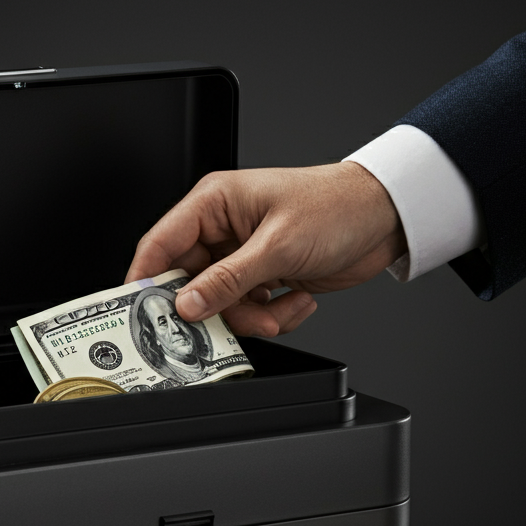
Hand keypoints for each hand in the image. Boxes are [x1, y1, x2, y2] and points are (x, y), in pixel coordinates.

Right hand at [125, 161, 405, 336]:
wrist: (386, 218)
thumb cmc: (336, 207)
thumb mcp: (278, 245)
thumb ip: (228, 279)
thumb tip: (188, 303)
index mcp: (214, 204)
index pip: (160, 245)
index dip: (145, 281)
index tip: (140, 313)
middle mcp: (223, 230)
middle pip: (190, 284)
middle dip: (217, 309)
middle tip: (233, 321)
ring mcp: (242, 257)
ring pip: (221, 305)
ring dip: (253, 317)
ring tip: (281, 307)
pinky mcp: (263, 277)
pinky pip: (249, 311)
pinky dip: (273, 315)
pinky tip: (298, 298)